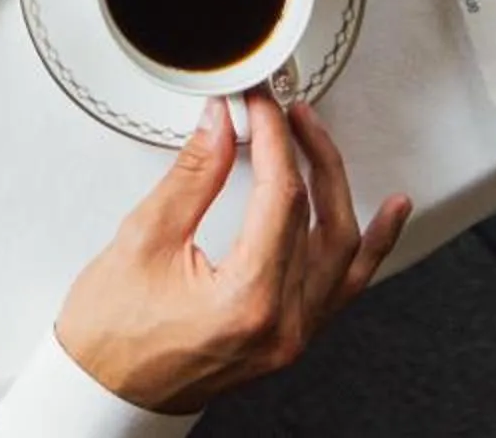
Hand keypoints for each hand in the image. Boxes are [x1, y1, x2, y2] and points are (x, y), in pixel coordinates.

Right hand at [55, 94, 409, 415]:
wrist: (108, 390)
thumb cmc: (114, 333)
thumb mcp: (144, 239)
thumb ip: (192, 176)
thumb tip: (221, 125)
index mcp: (249, 301)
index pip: (282, 199)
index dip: (274, 138)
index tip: (261, 105)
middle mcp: (283, 326)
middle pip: (321, 221)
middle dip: (307, 154)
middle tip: (284, 112)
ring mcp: (292, 338)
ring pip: (343, 253)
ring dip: (337, 190)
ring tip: (321, 142)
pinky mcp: (289, 339)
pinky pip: (343, 288)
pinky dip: (368, 247)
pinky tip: (387, 216)